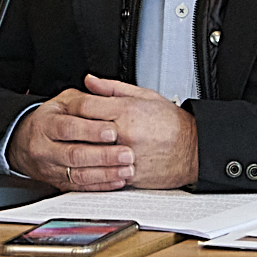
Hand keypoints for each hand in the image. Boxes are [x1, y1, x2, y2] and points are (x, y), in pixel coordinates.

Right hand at [6, 89, 134, 190]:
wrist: (24, 143)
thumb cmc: (50, 119)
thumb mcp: (63, 101)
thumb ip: (83, 98)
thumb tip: (99, 87)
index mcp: (46, 124)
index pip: (68, 128)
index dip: (90, 130)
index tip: (112, 131)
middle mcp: (45, 148)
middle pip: (74, 154)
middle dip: (103, 155)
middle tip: (127, 153)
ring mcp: (51, 168)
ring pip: (79, 175)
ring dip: (106, 173)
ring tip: (126, 169)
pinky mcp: (59, 183)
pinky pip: (81, 187)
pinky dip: (101, 185)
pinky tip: (117, 180)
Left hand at [72, 75, 198, 188]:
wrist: (195, 150)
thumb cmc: (173, 124)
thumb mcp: (144, 95)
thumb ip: (112, 88)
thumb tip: (90, 81)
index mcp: (127, 111)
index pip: (86, 105)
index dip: (71, 105)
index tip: (66, 107)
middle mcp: (125, 134)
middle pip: (83, 130)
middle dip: (70, 128)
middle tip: (61, 128)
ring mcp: (127, 156)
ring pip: (90, 154)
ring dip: (78, 151)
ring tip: (71, 147)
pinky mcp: (131, 175)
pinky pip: (104, 172)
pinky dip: (94, 169)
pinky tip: (88, 165)